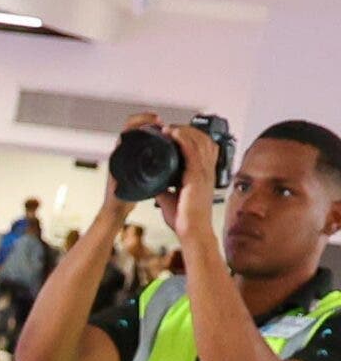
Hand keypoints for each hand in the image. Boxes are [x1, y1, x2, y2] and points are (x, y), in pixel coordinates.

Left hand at [159, 122, 224, 249]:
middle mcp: (207, 170)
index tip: (176, 135)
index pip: (203, 147)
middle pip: (203, 139)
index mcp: (203, 175)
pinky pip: (192, 150)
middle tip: (170, 129)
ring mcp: (204, 172)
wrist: (192, 232)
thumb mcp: (172, 200)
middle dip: (187, 130)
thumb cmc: (185, 220)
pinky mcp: (197, 176)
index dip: (192, 137)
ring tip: (169, 128)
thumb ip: (164, 190)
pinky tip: (173, 133)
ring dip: (183, 131)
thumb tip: (153, 185)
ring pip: (199, 140)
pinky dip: (183, 138)